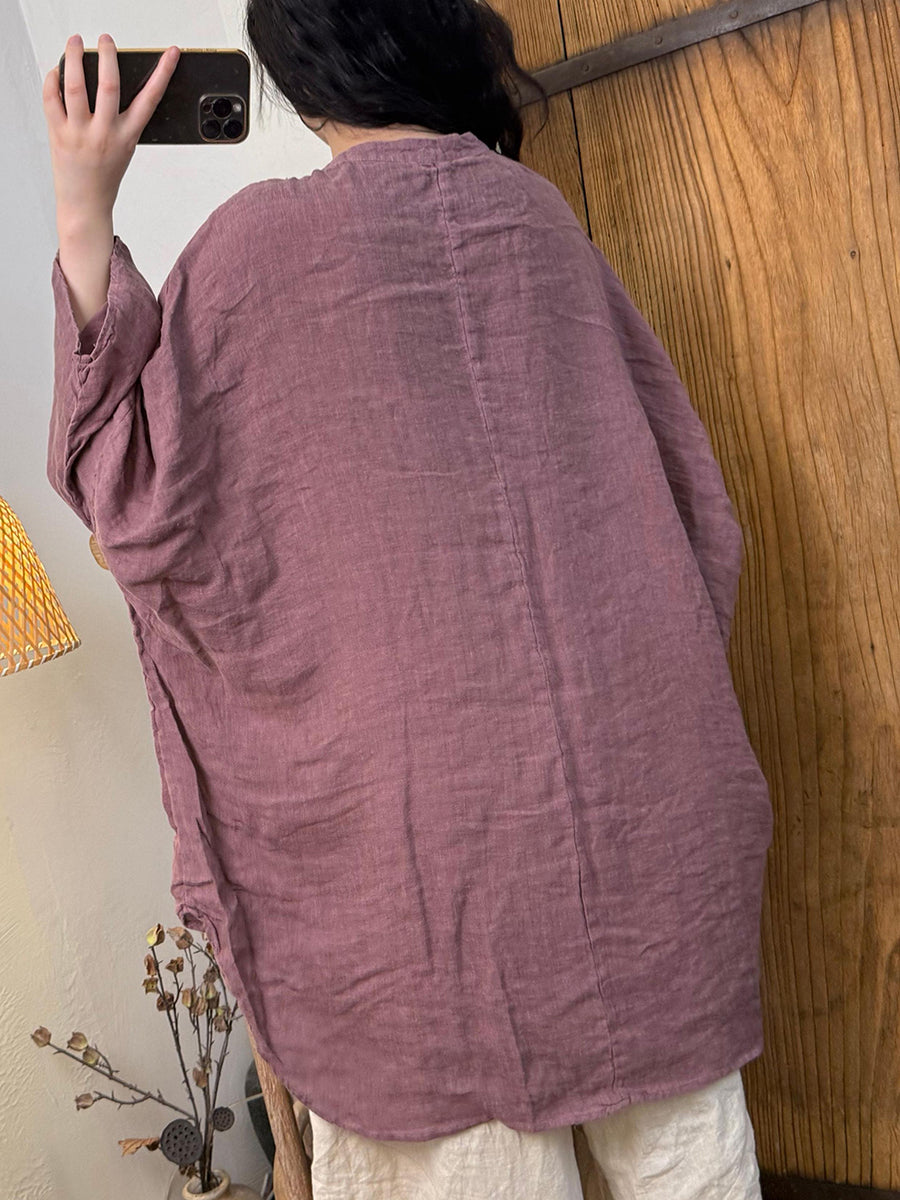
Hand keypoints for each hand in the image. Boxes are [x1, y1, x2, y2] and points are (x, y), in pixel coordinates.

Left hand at [42, 33, 179, 222]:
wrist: (85, 205)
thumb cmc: (105, 176)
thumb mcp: (123, 147)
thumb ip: (120, 118)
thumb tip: (106, 80)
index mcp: (127, 136)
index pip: (150, 99)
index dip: (163, 73)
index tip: (171, 53)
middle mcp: (105, 133)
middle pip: (109, 84)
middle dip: (108, 55)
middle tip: (106, 39)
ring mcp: (80, 134)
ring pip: (75, 86)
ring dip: (74, 58)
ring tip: (75, 43)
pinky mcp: (58, 134)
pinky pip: (51, 99)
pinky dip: (52, 80)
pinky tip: (56, 71)